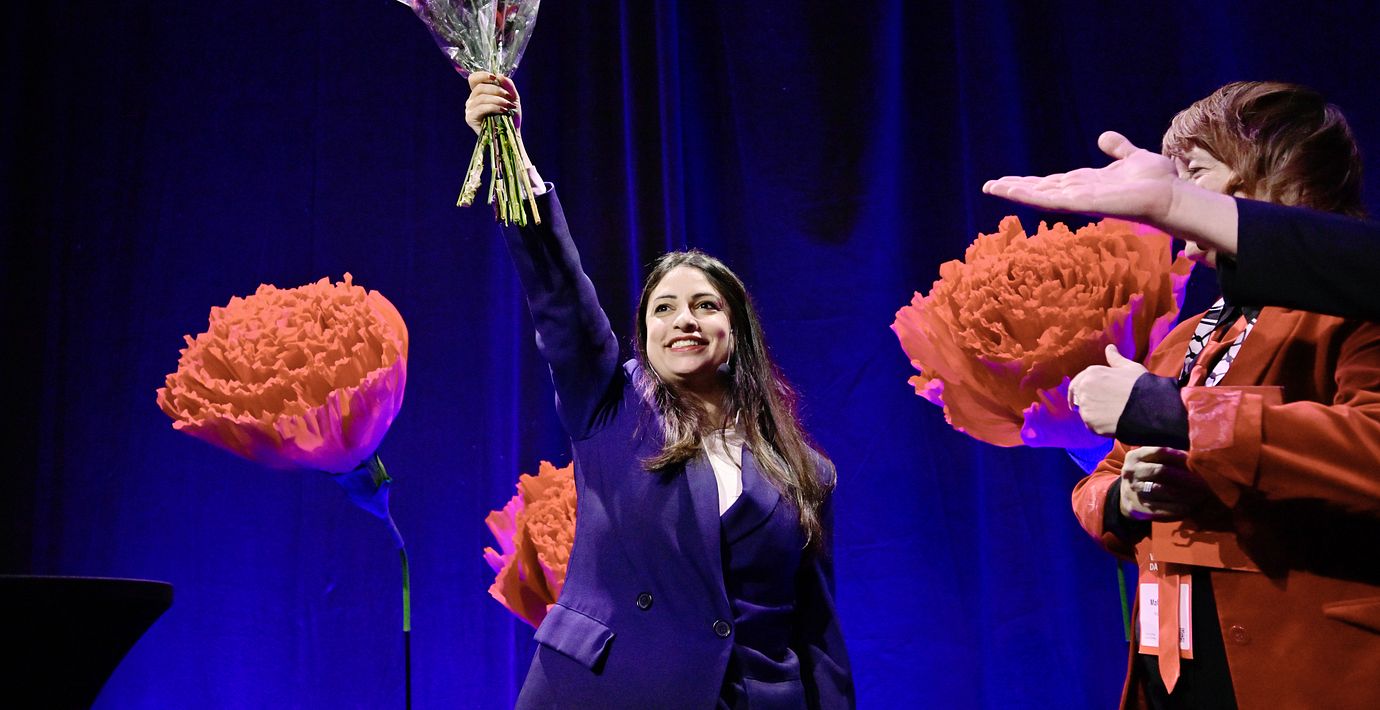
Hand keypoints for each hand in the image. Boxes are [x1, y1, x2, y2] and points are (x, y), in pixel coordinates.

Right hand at [465, 71, 520, 134]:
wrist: (512, 134)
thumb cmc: (511, 116)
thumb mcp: (512, 98)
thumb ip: (508, 85)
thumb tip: (499, 75)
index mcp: (479, 93)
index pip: (473, 79)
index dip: (482, 75)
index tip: (495, 78)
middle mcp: (472, 100)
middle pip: (479, 87)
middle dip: (496, 90)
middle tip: (508, 97)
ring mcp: (470, 109)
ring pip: (481, 97)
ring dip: (497, 100)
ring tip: (508, 106)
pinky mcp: (470, 118)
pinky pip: (480, 108)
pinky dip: (493, 107)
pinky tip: (502, 111)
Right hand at [983, 132, 1177, 223]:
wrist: (1169, 195)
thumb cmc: (1156, 182)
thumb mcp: (1133, 157)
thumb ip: (1118, 149)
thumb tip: (1104, 137)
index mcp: (1086, 184)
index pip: (1051, 183)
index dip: (1030, 182)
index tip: (1009, 180)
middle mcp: (1078, 193)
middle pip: (1039, 190)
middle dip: (1015, 188)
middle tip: (990, 186)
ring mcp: (1077, 199)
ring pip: (1038, 195)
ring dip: (1014, 191)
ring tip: (991, 187)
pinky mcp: (1080, 203)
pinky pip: (1048, 199)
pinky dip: (1027, 195)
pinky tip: (1010, 190)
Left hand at [1069, 344, 1146, 435]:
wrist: (1149, 406)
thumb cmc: (1141, 385)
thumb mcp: (1129, 367)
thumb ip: (1115, 359)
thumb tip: (1109, 348)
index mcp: (1092, 373)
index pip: (1078, 382)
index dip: (1080, 389)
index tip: (1080, 396)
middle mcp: (1084, 388)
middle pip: (1079, 397)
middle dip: (1086, 401)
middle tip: (1096, 408)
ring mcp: (1086, 405)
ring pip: (1085, 411)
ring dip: (1093, 413)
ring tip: (1110, 415)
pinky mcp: (1090, 421)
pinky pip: (1090, 425)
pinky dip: (1098, 425)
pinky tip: (1111, 423)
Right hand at [1118, 446, 1208, 520]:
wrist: (1128, 495)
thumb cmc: (1146, 472)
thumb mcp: (1149, 459)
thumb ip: (1166, 455)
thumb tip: (1193, 455)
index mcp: (1135, 457)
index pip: (1159, 452)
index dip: (1178, 455)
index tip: (1193, 460)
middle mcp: (1132, 472)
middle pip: (1161, 471)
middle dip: (1184, 476)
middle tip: (1201, 481)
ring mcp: (1135, 490)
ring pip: (1162, 490)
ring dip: (1184, 493)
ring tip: (1200, 494)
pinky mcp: (1140, 506)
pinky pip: (1161, 507)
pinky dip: (1177, 507)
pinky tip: (1190, 506)